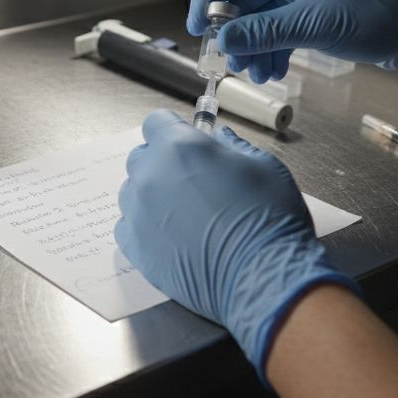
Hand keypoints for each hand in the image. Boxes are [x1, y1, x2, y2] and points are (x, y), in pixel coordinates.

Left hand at [115, 110, 357, 380]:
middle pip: (141, 157)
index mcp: (179, 147)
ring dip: (153, 195)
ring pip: (132, 192)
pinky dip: (145, 227)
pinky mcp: (135, 248)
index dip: (173, 130)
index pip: (156, 122)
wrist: (262, 275)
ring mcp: (138, 213)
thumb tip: (220, 138)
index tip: (186, 141)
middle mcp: (150, 176)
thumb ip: (233, 145)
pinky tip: (173, 235)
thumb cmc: (268, 218)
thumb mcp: (263, 165)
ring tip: (185, 213)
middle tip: (191, 181)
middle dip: (163, 162)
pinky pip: (128, 226)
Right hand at [187, 0, 397, 91]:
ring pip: (261, 18)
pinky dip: (272, 50)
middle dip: (234, 30)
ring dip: (253, 46)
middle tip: (227, 58)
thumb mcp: (313, 24)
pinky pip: (280, 31)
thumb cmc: (377, 14)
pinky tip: (272, 71)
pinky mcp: (316, 15)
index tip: (197, 27)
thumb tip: (223, 41)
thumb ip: (264, 32)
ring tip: (254, 73)